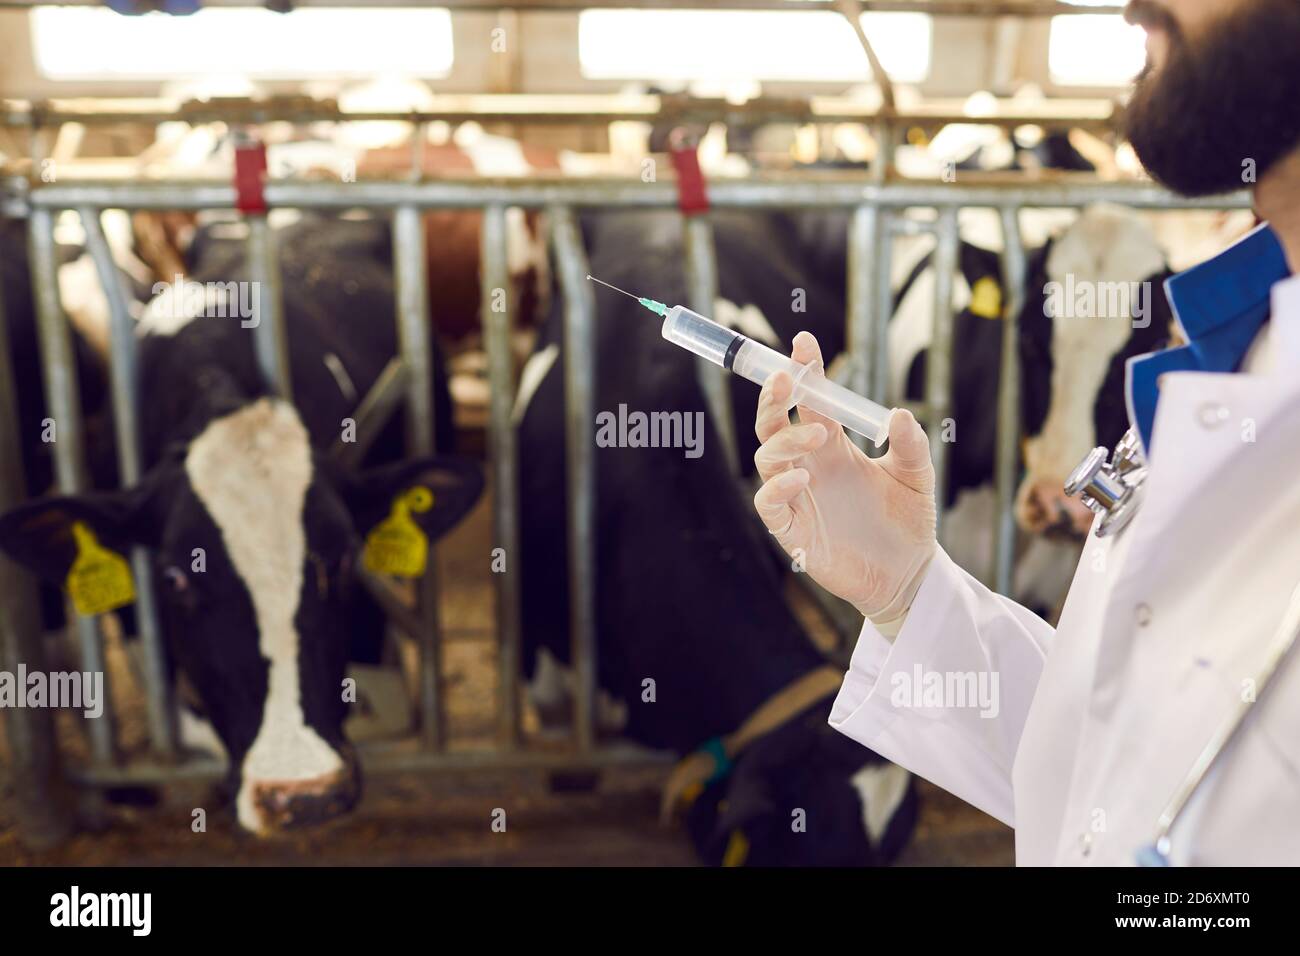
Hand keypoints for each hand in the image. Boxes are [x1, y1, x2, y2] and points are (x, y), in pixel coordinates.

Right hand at [752, 331, 937, 622]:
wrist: (908, 574)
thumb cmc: (908, 522)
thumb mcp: (917, 476)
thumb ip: (911, 444)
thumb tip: (897, 414)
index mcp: (834, 447)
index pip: (810, 401)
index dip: (805, 371)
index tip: (804, 343)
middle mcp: (810, 466)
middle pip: (773, 424)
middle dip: (774, 397)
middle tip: (788, 377)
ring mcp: (798, 497)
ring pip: (766, 457)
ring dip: (784, 439)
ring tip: (817, 434)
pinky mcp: (792, 531)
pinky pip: (769, 503)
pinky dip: (776, 487)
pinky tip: (800, 478)